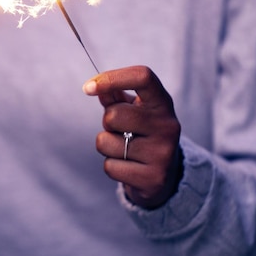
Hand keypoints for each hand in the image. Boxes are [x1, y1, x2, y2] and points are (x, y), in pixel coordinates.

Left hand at [83, 66, 181, 208]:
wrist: (164, 175)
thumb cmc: (141, 133)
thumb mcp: (133, 110)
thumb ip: (114, 96)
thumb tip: (97, 88)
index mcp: (162, 102)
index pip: (142, 77)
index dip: (112, 78)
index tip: (88, 87)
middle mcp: (167, 125)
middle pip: (113, 114)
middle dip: (106, 123)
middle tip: (120, 130)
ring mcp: (163, 153)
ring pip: (106, 142)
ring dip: (107, 146)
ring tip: (125, 149)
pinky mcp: (153, 178)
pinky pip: (109, 167)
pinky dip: (112, 167)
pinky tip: (128, 167)